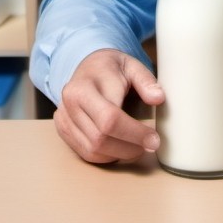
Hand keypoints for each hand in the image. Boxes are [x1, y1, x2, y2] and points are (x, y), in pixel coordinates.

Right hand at [54, 48, 164, 164]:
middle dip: (129, 147)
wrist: (88, 67)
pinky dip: (106, 156)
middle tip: (150, 145)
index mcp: (85, 86)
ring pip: (92, 150)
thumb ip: (146, 81)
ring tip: (138, 147)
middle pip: (99, 139)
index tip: (154, 139)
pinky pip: (85, 153)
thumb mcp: (133, 66)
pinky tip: (121, 148)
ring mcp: (64, 119)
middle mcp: (70, 104)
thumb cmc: (112, 68)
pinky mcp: (63, 131)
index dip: (134, 133)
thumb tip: (158, 98)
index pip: (109, 118)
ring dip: (119, 154)